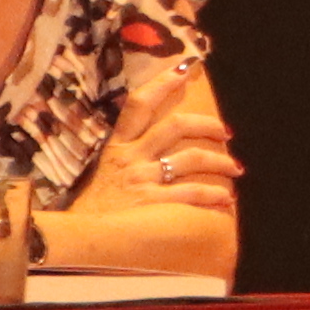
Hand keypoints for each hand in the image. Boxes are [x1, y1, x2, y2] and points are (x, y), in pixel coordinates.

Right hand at [83, 73, 242, 217]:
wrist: (74, 241)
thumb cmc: (93, 210)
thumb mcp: (103, 175)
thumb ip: (127, 159)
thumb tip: (157, 149)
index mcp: (117, 147)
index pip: (138, 105)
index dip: (162, 83)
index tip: (185, 68)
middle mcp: (130, 158)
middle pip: (175, 126)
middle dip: (207, 125)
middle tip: (226, 132)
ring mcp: (141, 180)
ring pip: (191, 159)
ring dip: (220, 162)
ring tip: (236, 169)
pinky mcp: (150, 204)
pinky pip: (191, 194)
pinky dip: (213, 195)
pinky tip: (225, 200)